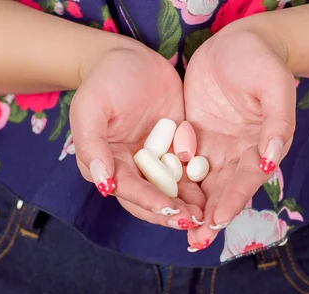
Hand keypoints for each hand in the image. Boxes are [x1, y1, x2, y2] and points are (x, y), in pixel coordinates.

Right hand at [70, 43, 205, 229]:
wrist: (131, 58)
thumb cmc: (105, 80)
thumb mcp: (91, 107)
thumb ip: (92, 145)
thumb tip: (103, 184)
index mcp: (108, 164)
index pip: (129, 190)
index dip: (148, 201)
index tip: (168, 210)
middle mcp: (132, 170)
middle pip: (151, 199)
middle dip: (171, 213)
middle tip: (193, 221)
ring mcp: (156, 163)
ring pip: (172, 192)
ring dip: (188, 206)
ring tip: (207, 216)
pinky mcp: (177, 152)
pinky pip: (189, 173)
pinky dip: (200, 186)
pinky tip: (217, 195)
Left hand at [183, 24, 296, 250]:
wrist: (238, 41)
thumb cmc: (260, 60)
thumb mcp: (274, 85)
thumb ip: (277, 121)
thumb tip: (271, 158)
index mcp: (261, 146)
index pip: (246, 180)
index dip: (233, 201)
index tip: (217, 220)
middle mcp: (238, 154)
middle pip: (224, 191)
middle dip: (210, 217)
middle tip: (195, 241)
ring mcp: (215, 147)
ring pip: (201, 184)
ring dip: (190, 207)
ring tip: (176, 229)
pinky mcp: (194, 137)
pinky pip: (182, 163)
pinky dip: (173, 182)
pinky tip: (159, 198)